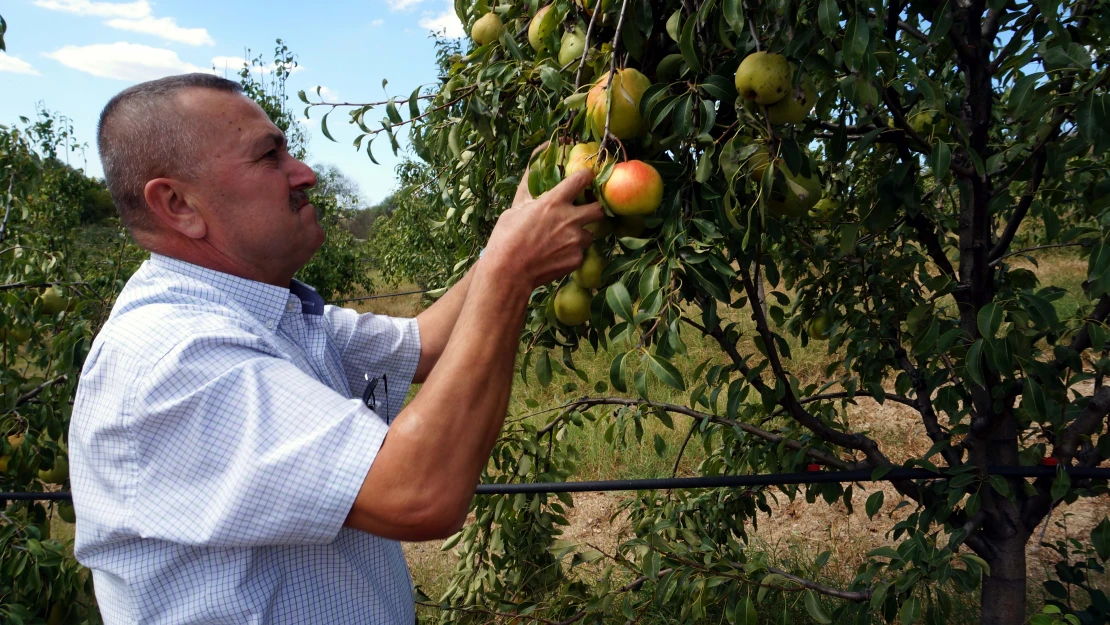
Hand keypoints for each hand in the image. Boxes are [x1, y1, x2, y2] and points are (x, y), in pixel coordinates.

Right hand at [483, 167, 603, 289]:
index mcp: (554, 202)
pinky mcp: (577, 259)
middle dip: (595, 208)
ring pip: (590, 234)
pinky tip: (557, 255)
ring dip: (581, 234)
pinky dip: (572, 253)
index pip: (581, 179)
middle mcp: (570, 219)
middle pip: (599, 208)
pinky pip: (581, 252)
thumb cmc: (506, 239)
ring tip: (564, 240)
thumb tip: (531, 171)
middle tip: (585, 212)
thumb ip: (529, 192)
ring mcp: (576, 240)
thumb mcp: (514, 210)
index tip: (586, 177)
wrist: (508, 272)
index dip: (586, 176)